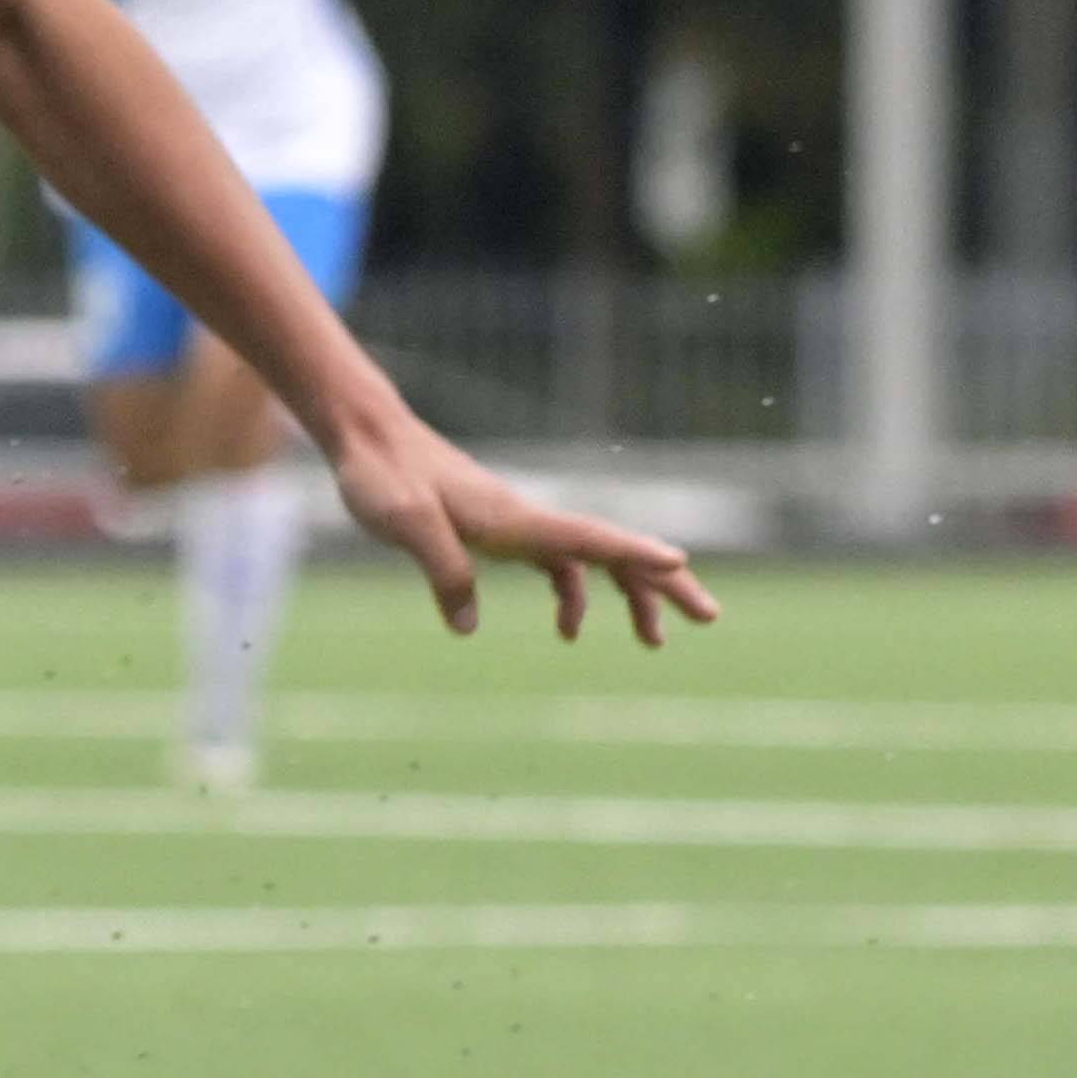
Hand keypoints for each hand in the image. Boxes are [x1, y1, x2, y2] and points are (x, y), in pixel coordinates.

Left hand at [315, 405, 717, 649]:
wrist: (368, 437)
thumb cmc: (383, 475)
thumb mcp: (406, 526)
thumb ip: (443, 572)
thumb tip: (469, 627)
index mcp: (514, 518)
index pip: (588, 538)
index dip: (634, 553)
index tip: (680, 565)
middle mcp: (528, 519)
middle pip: (611, 551)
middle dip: (661, 583)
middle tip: (708, 617)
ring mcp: (518, 525)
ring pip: (591, 561)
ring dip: (628, 595)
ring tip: (652, 640)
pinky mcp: (500, 531)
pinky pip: (557, 565)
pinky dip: (574, 594)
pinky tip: (569, 629)